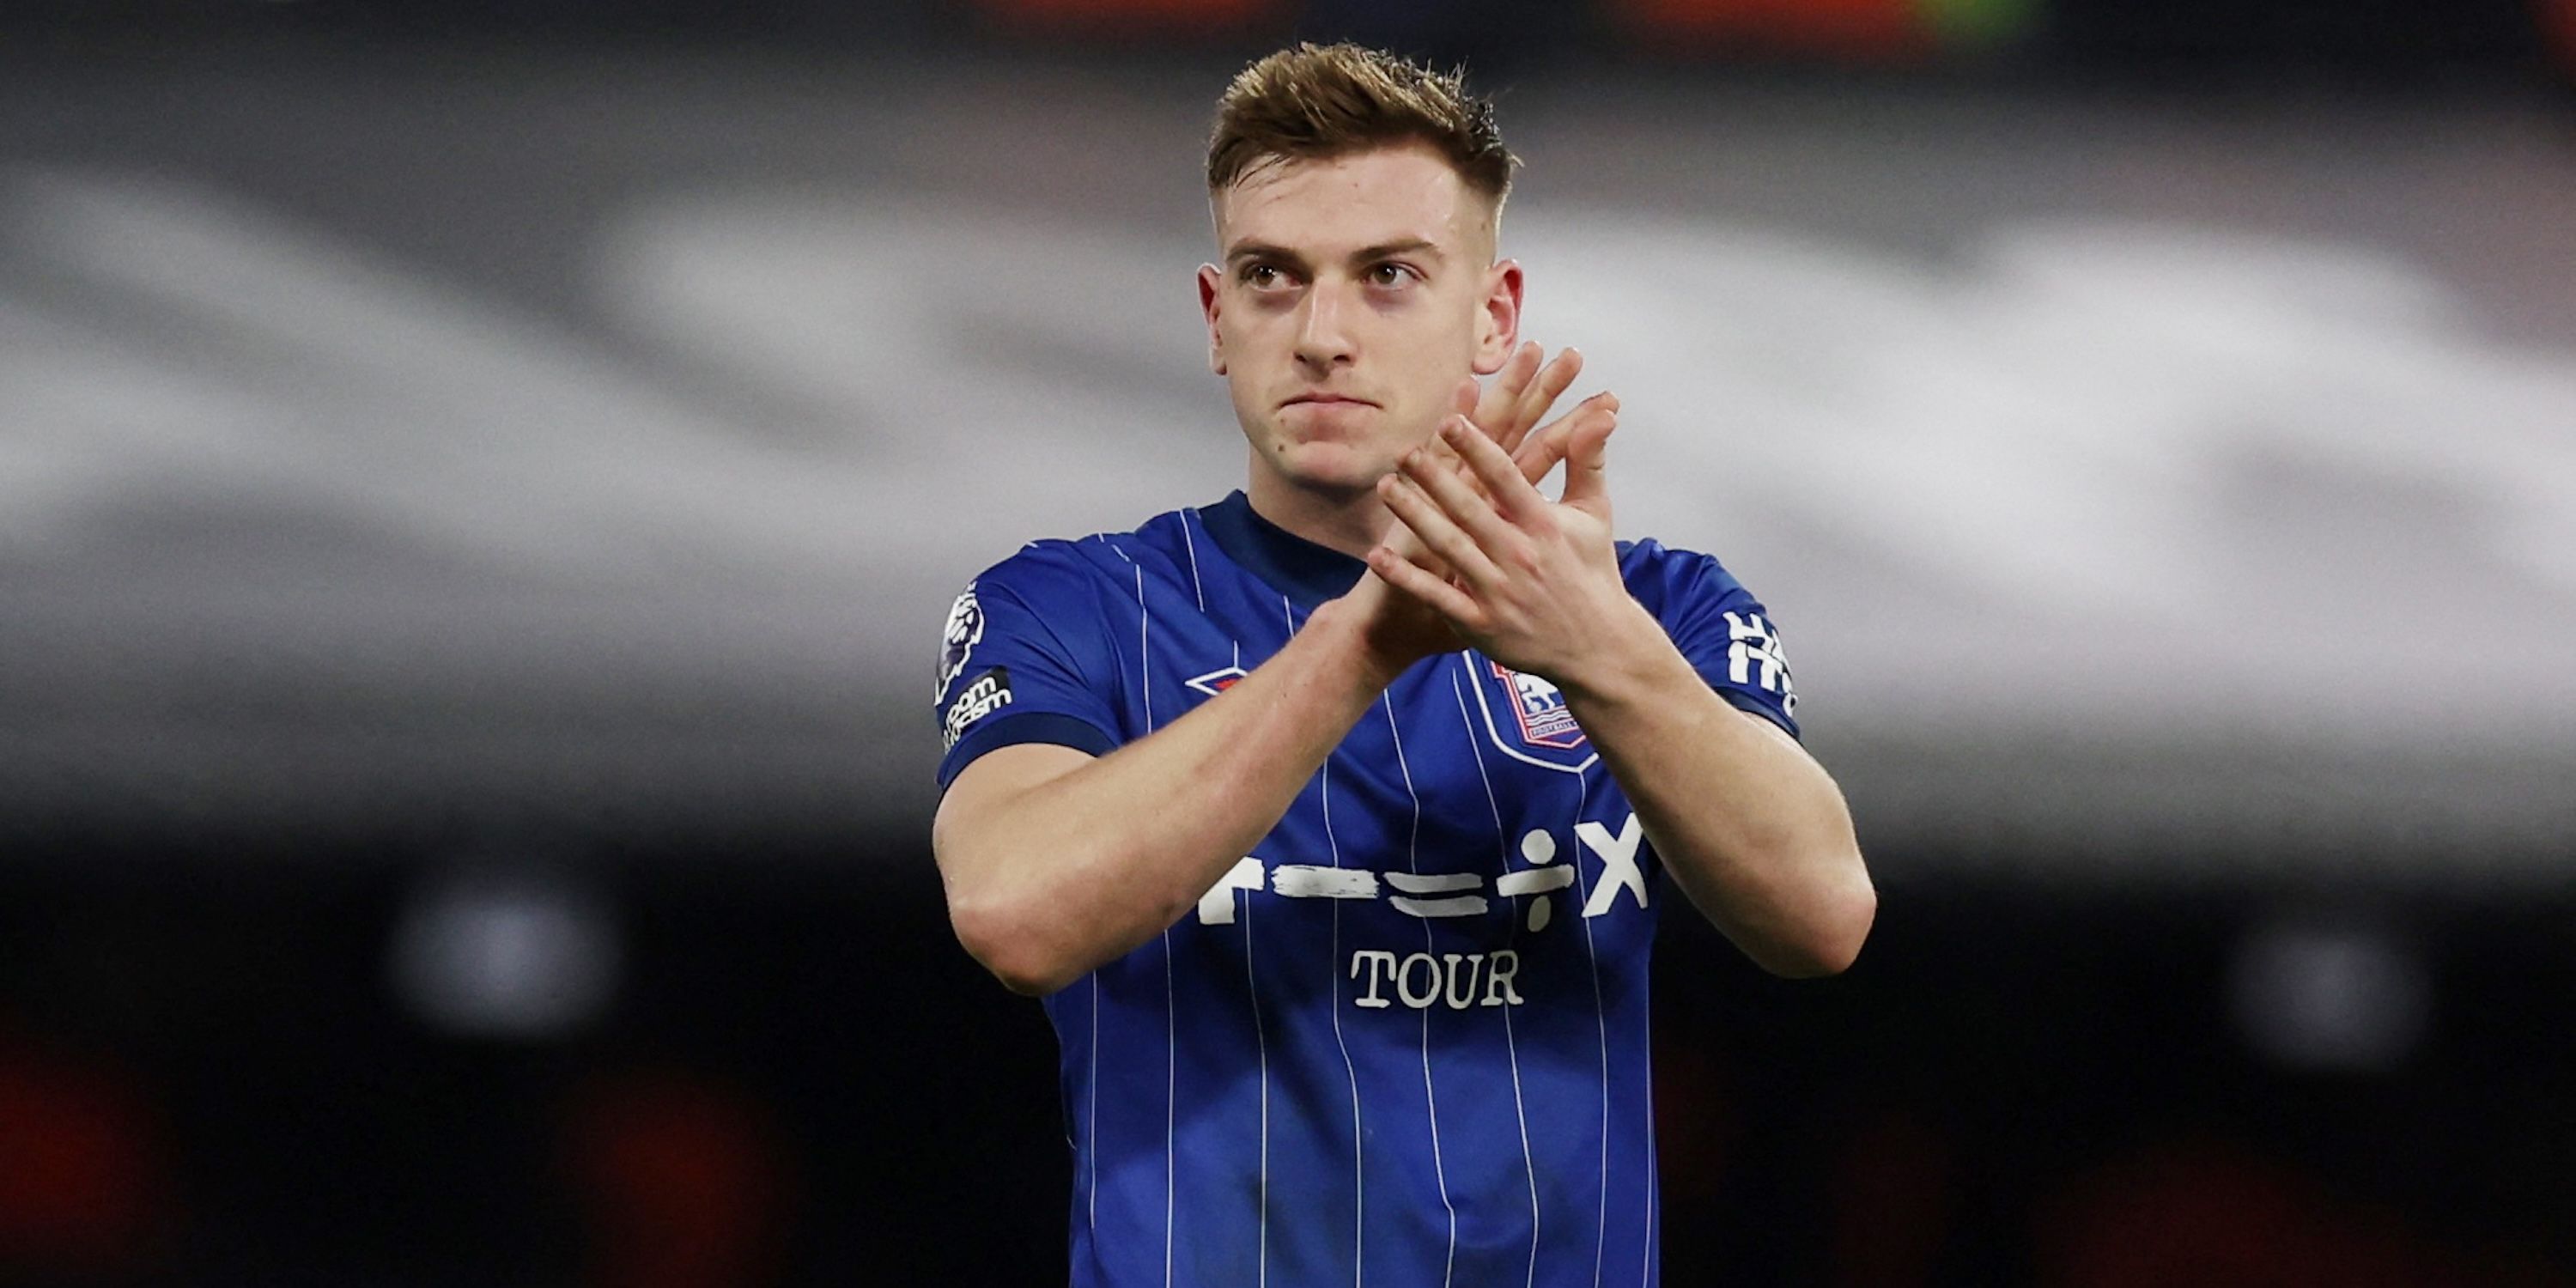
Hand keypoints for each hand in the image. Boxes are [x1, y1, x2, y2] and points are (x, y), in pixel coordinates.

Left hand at [1348, 345, 1609, 677]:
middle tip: (1404, 450)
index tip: (1450, 419)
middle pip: (1468, 509)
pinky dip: (1406, 578)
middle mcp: (1519, 555)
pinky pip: (1437, 597)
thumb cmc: (1591, 572)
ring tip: (1385, 486)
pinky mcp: (1481, 624)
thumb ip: (1588, 462)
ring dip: (1413, 516)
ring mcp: (1498, 591)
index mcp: (1544, 524)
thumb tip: (1601, 414)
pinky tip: (1376, 557)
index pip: (1506, 477)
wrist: (1597, 647)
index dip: (1477, 448)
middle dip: (1434, 478)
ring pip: (1448, 547)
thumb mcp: (1595, 514)